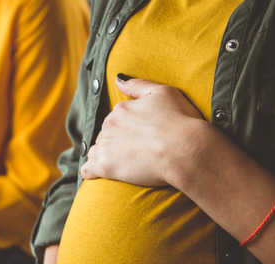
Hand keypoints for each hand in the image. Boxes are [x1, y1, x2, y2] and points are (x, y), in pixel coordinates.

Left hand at [80, 76, 211, 186]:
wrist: (186, 150)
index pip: (116, 119)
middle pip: (106, 135)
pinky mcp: (105, 167)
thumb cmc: (180, 121)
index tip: (139, 136)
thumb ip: (137, 85)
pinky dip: (90, 171)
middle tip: (135, 151)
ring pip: (96, 151)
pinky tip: (95, 174)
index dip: (127, 128)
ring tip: (120, 162)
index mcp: (120, 110)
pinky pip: (88, 170)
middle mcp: (109, 126)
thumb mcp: (163, 92)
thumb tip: (117, 78)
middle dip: (116, 141)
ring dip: (103, 155)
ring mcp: (105, 147)